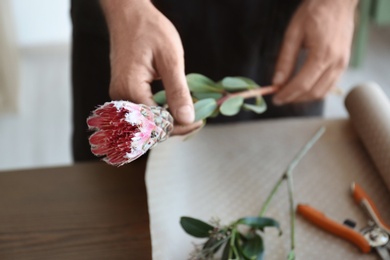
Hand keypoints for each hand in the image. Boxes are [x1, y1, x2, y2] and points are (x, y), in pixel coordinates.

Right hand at [100, 0, 200, 134]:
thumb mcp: (170, 59)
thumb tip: (187, 119)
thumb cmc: (149, 30)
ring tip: (189, 112)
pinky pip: (143, 110)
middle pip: (150, 126)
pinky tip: (174, 106)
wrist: (128, 14)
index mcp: (131, 90)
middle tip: (198, 119)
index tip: (200, 121)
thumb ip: (178, 92)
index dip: (180, 126)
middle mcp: (120, 97)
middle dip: (175, 125)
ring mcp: (120, 95)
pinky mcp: (124, 91)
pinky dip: (160, 111)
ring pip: (147, 120)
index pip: (156, 123)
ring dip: (168, 119)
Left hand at [272, 0, 356, 104]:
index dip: (287, 94)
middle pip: (313, 92)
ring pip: (323, 92)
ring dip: (305, 98)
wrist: (337, 1)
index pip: (302, 84)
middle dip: (294, 99)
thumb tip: (277, 82)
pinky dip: (316, 91)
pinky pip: (330, 85)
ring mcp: (343, 64)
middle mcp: (336, 62)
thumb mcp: (293, 33)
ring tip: (289, 95)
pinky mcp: (344, 63)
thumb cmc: (315, 12)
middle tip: (280, 98)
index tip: (275, 99)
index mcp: (322, 54)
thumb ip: (285, 60)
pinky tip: (304, 88)